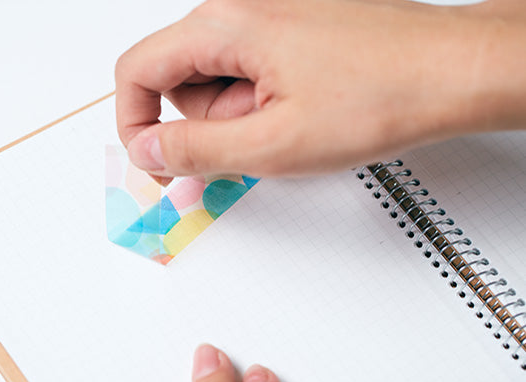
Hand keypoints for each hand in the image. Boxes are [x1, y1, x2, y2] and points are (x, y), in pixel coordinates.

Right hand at [116, 0, 525, 178]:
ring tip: (290, 126)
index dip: (134, 123)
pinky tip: (303, 114)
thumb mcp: (272, 142)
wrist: (454, 71)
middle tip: (256, 143)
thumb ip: (194, 149)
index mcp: (224, 26)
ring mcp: (268, 20)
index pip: (136, 71)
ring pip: (216, 82)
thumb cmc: (382, 94)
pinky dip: (263, 106)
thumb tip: (145, 150)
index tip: (156, 160)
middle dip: (204, 125)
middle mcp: (240, 11)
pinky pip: (250, 76)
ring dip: (239, 119)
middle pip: (177, 80)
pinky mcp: (290, 34)